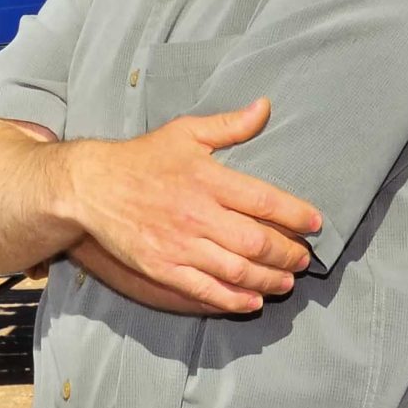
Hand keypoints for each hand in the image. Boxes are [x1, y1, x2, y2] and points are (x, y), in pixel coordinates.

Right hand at [59, 96, 322, 314]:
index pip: (263, 200)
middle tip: (303, 258)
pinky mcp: (163, 268)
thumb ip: (229, 125)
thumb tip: (265, 107)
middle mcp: (197, 214)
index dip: (295, 214)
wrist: (91, 187)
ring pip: (237, 270)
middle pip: (256, 241)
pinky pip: (206, 290)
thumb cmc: (142, 158)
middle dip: (288, 252)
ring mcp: (180, 245)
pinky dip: (234, 299)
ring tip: (286, 281)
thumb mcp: (186, 132)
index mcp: (207, 179)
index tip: (315, 223)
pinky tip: (252, 300)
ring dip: (269, 279)